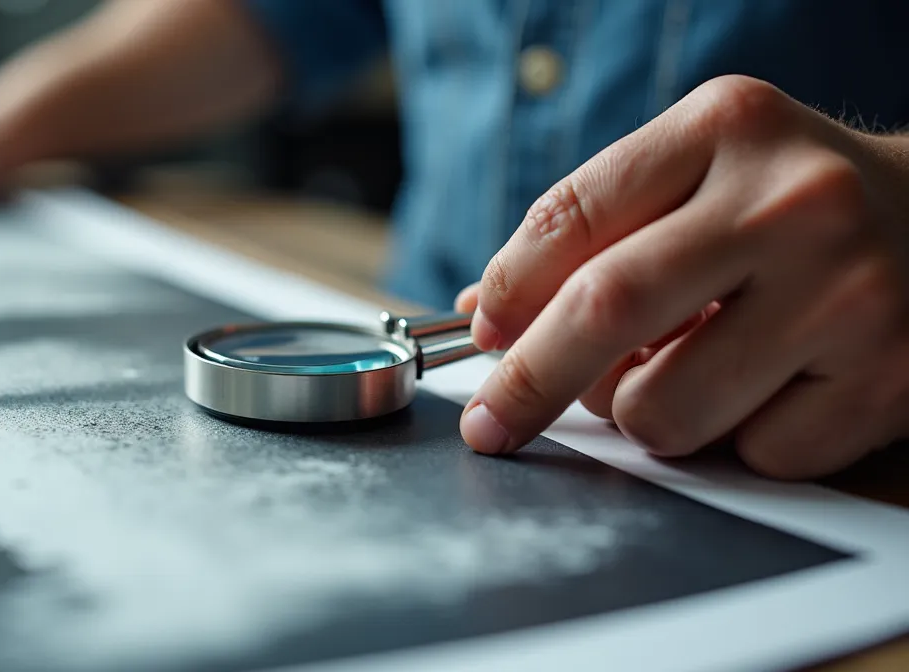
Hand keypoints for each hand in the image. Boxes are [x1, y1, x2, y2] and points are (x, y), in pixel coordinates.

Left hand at [458, 75, 908, 479]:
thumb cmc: (791, 201)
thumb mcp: (701, 170)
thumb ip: (595, 229)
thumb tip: (489, 315)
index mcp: (727, 127)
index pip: (570, 216)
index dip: (508, 291)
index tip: (484, 338)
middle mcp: (792, 202)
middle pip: (603, 310)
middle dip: (528, 381)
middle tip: (493, 423)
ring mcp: (847, 295)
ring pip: (663, 407)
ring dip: (644, 410)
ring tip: (688, 368)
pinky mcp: (885, 382)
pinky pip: (746, 454)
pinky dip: (735, 438)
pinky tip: (771, 385)